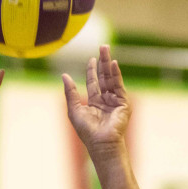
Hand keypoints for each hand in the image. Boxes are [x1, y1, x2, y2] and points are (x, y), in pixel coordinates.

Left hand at [62, 45, 130, 160]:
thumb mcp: (74, 109)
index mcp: (94, 103)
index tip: (91, 58)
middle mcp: (105, 101)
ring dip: (109, 64)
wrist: (101, 142)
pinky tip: (113, 64)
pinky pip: (119, 86)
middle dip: (103, 62)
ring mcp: (115, 102)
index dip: (92, 70)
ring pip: (112, 79)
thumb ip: (70, 92)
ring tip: (106, 49)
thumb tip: (64, 75)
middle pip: (104, 77)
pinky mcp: (123, 103)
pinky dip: (116, 74)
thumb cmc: (86, 130)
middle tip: (103, 46)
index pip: (94, 83)